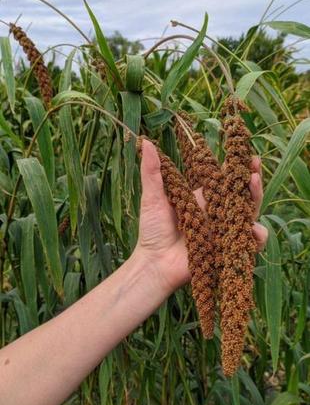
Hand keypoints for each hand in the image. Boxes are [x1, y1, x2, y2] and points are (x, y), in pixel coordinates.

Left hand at [135, 140, 267, 293]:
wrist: (154, 262)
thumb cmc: (152, 230)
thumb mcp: (152, 198)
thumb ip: (152, 172)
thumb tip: (145, 142)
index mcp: (202, 199)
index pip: (223, 179)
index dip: (235, 167)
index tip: (242, 152)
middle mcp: (217, 213)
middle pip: (241, 194)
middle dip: (251, 178)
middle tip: (253, 164)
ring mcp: (224, 230)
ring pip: (249, 213)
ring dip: (256, 198)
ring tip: (253, 184)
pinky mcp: (228, 249)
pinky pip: (249, 243)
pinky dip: (256, 236)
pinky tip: (253, 229)